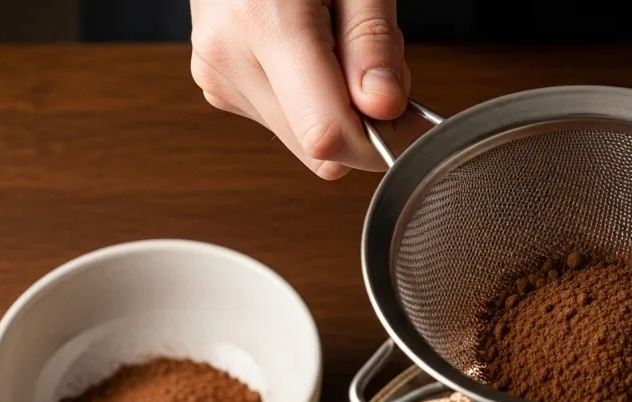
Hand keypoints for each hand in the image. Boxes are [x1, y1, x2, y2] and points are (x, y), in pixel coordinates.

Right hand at [190, 0, 408, 177]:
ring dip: (340, 110)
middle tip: (373, 60)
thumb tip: (384, 108)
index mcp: (262, 23)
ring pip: (306, 143)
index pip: (327, 135)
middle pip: (320, 148)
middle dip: (364, 121)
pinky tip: (314, 52)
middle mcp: (229, 57)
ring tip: (337, 42)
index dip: (381, 142)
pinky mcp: (220, 86)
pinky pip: (287, 124)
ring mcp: (218, 76)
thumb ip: (372, 40)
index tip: (412, 121)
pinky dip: (313, 101)